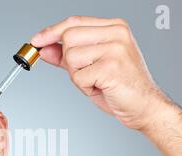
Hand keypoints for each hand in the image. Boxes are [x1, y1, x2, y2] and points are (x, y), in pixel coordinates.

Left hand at [30, 16, 170, 130]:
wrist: (145, 107)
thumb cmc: (121, 87)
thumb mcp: (91, 66)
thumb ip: (68, 55)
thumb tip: (44, 48)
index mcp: (114, 27)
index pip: (74, 22)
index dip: (51, 31)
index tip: (36, 40)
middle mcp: (116, 33)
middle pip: (68, 38)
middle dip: (69, 61)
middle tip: (87, 73)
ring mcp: (115, 49)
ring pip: (71, 57)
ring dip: (78, 76)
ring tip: (97, 82)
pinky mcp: (110, 67)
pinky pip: (78, 77)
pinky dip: (85, 88)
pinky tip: (101, 88)